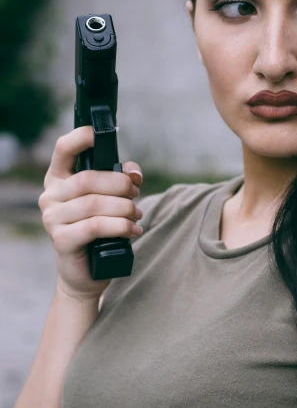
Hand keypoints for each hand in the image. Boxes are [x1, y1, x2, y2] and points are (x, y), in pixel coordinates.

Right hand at [38, 125, 143, 300]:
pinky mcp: (61, 240)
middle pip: (88, 178)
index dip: (81, 137)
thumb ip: (122, 179)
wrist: (88, 272)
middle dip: (120, 184)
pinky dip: (120, 226)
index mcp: (59, 178)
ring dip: (124, 208)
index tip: (102, 135)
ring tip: (136, 215)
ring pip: (94, 203)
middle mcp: (50, 195)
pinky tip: (133, 230)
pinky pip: (95, 226)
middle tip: (135, 194)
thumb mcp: (112, 198)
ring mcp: (52, 218)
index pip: (64, 149)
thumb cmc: (100, 229)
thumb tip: (134, 173)